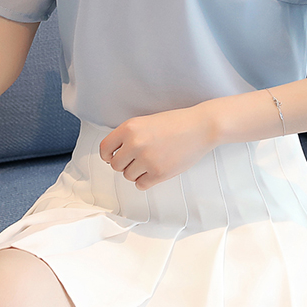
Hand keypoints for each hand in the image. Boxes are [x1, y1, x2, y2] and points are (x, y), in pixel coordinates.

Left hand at [99, 105, 216, 189]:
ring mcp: (147, 160)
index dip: (107, 156)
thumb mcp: (146, 122)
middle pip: (116, 165)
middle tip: (135, 160)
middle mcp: (135, 144)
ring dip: (136, 172)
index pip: (105, 148)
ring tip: (149, 162)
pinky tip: (153, 171)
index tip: (110, 158)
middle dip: (124, 164)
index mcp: (129, 128)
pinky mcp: (159, 173)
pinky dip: (145, 180)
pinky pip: (141, 184)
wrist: (200, 127)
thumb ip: (129, 136)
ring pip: (128, 176)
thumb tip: (115, 154)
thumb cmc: (176, 123)